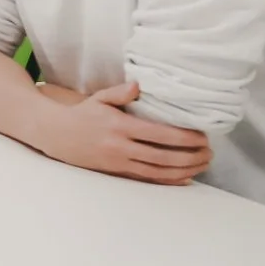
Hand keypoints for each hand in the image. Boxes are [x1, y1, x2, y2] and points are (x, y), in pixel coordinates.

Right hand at [31, 81, 212, 184]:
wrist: (54, 134)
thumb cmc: (80, 114)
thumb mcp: (98, 98)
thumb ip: (120, 93)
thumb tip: (139, 85)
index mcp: (119, 126)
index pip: (159, 134)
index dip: (184, 137)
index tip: (202, 136)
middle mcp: (120, 147)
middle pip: (163, 156)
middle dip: (191, 156)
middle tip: (210, 153)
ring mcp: (118, 162)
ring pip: (158, 171)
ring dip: (184, 170)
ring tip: (202, 164)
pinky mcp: (116, 172)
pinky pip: (147, 179)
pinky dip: (168, 180)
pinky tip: (184, 178)